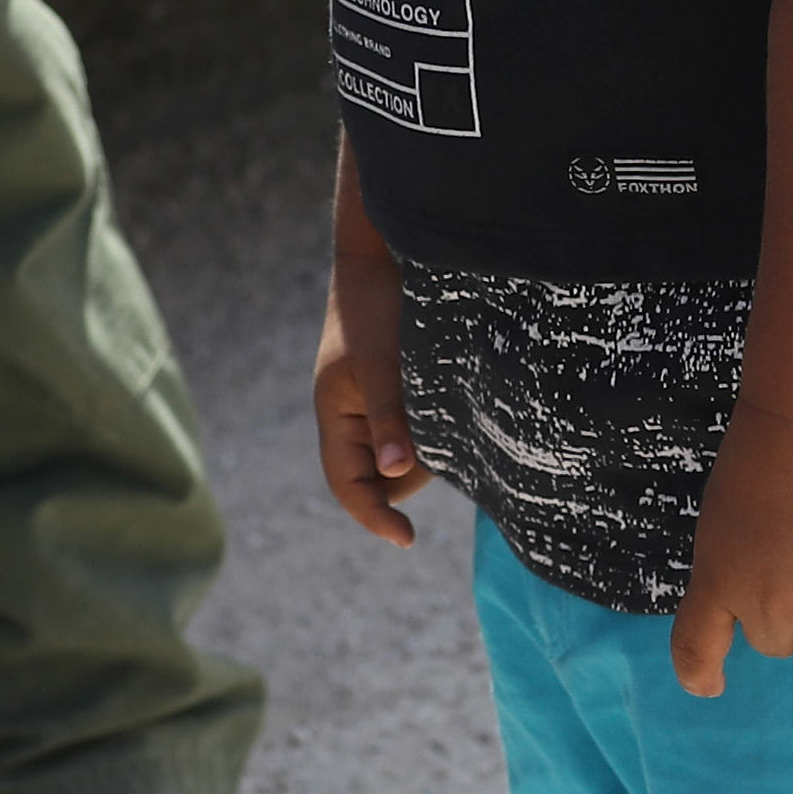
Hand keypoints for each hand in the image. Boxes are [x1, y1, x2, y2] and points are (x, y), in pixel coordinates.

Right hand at [315, 258, 431, 546]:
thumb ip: (389, 419)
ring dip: (429, 446)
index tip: (408, 539)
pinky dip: (435, 428)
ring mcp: (376, 402)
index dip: (374, 517)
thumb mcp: (382, 366)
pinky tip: (456, 407)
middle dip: (413, 472)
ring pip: (405, 452)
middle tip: (445, 445)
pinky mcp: (400, 388)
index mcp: (337, 414)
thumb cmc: (376, 308)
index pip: (347, 485)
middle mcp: (353, 415)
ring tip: (450, 412)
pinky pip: (418, 427)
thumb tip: (394, 473)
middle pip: (383, 476)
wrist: (386, 255)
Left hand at [667, 405, 792, 697]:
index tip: (710, 685)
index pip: (694, 647)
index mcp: (717, 579)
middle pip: (775, 647)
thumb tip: (771, 583)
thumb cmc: (765, 453)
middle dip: (790, 619)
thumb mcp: (727, 515)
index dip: (699, 674)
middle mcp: (760, 605)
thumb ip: (739, 560)